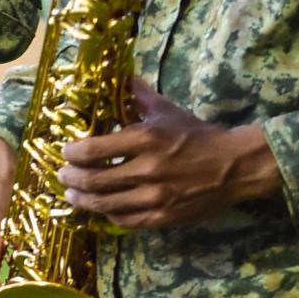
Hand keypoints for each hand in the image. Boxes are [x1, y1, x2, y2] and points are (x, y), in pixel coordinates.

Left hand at [57, 79, 281, 229]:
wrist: (236, 166)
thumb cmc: (198, 135)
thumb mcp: (167, 111)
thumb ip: (139, 95)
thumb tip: (121, 76)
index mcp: (146, 140)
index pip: (94, 150)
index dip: (72, 153)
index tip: (65, 151)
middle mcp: (148, 170)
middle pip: (94, 180)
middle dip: (71, 179)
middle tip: (62, 175)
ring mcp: (156, 197)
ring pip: (106, 204)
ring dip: (83, 201)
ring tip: (71, 196)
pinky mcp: (165, 217)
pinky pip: (127, 220)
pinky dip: (109, 214)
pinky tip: (102, 208)